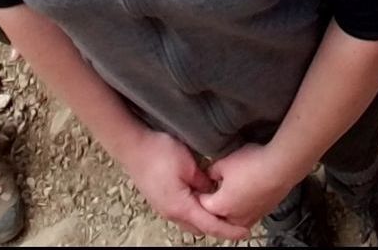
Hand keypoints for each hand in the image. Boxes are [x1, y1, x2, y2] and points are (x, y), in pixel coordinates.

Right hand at [119, 128, 249, 240]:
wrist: (132, 145)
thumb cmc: (158, 152)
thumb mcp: (188, 164)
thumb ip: (204, 181)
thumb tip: (214, 191)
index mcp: (180, 206)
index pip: (210, 225)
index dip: (229, 230)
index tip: (244, 232)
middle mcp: (171, 213)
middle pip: (201, 228)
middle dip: (219, 226)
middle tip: (238, 219)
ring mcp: (165, 208)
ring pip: (191, 222)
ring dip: (206, 219)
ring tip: (223, 210)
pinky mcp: (161, 201)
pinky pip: (182, 214)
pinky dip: (196, 212)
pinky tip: (204, 200)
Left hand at [202, 141, 305, 233]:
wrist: (281, 167)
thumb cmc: (253, 165)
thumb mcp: (224, 162)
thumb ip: (212, 171)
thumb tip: (210, 174)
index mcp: (220, 206)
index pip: (202, 204)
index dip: (200, 193)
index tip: (199, 187)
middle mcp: (235, 217)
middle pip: (218, 216)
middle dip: (214, 205)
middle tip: (212, 191)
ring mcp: (252, 217)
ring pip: (234, 218)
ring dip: (230, 208)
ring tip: (231, 192)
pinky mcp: (264, 212)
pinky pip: (249, 214)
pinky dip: (245, 207)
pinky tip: (247, 193)